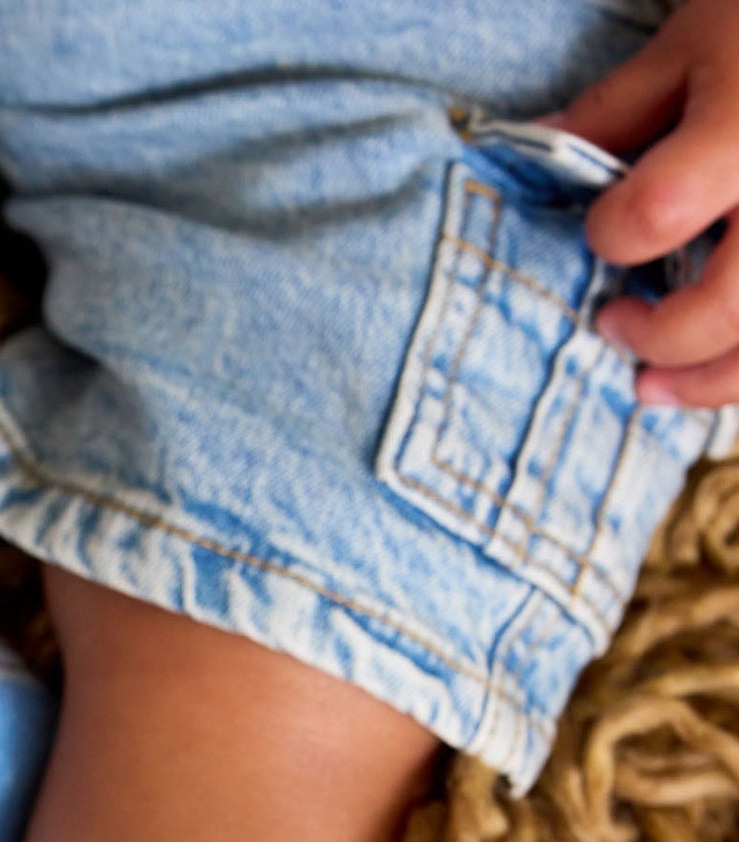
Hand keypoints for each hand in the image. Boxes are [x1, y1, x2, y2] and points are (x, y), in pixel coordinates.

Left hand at [550, 0, 738, 407]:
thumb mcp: (699, 38)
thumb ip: (619, 109)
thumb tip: (536, 146)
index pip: (655, 214)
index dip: (611, 234)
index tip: (602, 227)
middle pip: (727, 309)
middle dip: (659, 339)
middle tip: (613, 326)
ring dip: (710, 383)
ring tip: (653, 390)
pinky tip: (720, 370)